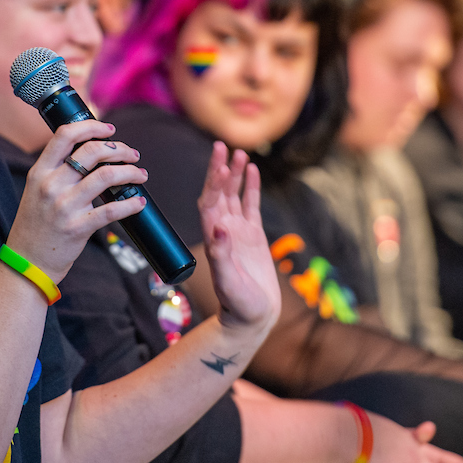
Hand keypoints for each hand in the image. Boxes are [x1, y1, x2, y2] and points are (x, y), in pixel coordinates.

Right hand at [7, 120, 146, 279]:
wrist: (27, 263)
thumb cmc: (36, 226)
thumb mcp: (36, 191)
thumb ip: (57, 171)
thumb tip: (91, 152)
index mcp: (39, 172)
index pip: (65, 136)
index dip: (91, 126)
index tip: (109, 129)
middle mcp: (51, 185)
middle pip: (91, 151)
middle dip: (119, 149)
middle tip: (132, 154)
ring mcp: (64, 206)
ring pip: (106, 176)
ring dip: (130, 172)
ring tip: (140, 175)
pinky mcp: (78, 227)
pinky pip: (112, 210)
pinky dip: (131, 204)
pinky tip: (138, 201)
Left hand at [197, 143, 280, 334]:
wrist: (252, 317)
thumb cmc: (238, 304)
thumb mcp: (228, 281)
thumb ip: (222, 255)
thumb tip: (218, 228)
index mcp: (214, 238)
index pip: (210, 203)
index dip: (213, 184)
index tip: (220, 166)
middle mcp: (223, 231)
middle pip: (219, 193)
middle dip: (220, 170)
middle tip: (221, 145)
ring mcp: (238, 231)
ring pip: (234, 195)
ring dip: (234, 175)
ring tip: (239, 152)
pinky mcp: (253, 235)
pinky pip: (250, 205)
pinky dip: (250, 188)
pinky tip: (252, 171)